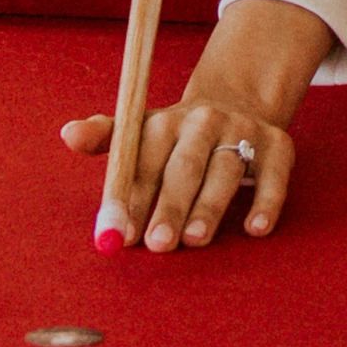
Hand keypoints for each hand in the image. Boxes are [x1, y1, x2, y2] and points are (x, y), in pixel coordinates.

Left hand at [63, 0, 324, 248]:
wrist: (239, 103)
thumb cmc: (178, 137)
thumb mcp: (141, 131)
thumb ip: (106, 137)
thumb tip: (67, 134)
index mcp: (165, 122)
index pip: (143, 161)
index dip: (130, 199)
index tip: (117, 234)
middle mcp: (204, 122)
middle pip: (183, 167)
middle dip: (168, 206)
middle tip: (156, 243)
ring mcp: (243, 133)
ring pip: (225, 172)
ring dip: (209, 207)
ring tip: (195, 240)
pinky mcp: (279, 146)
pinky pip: (273, 176)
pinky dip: (266, 202)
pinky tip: (255, 230)